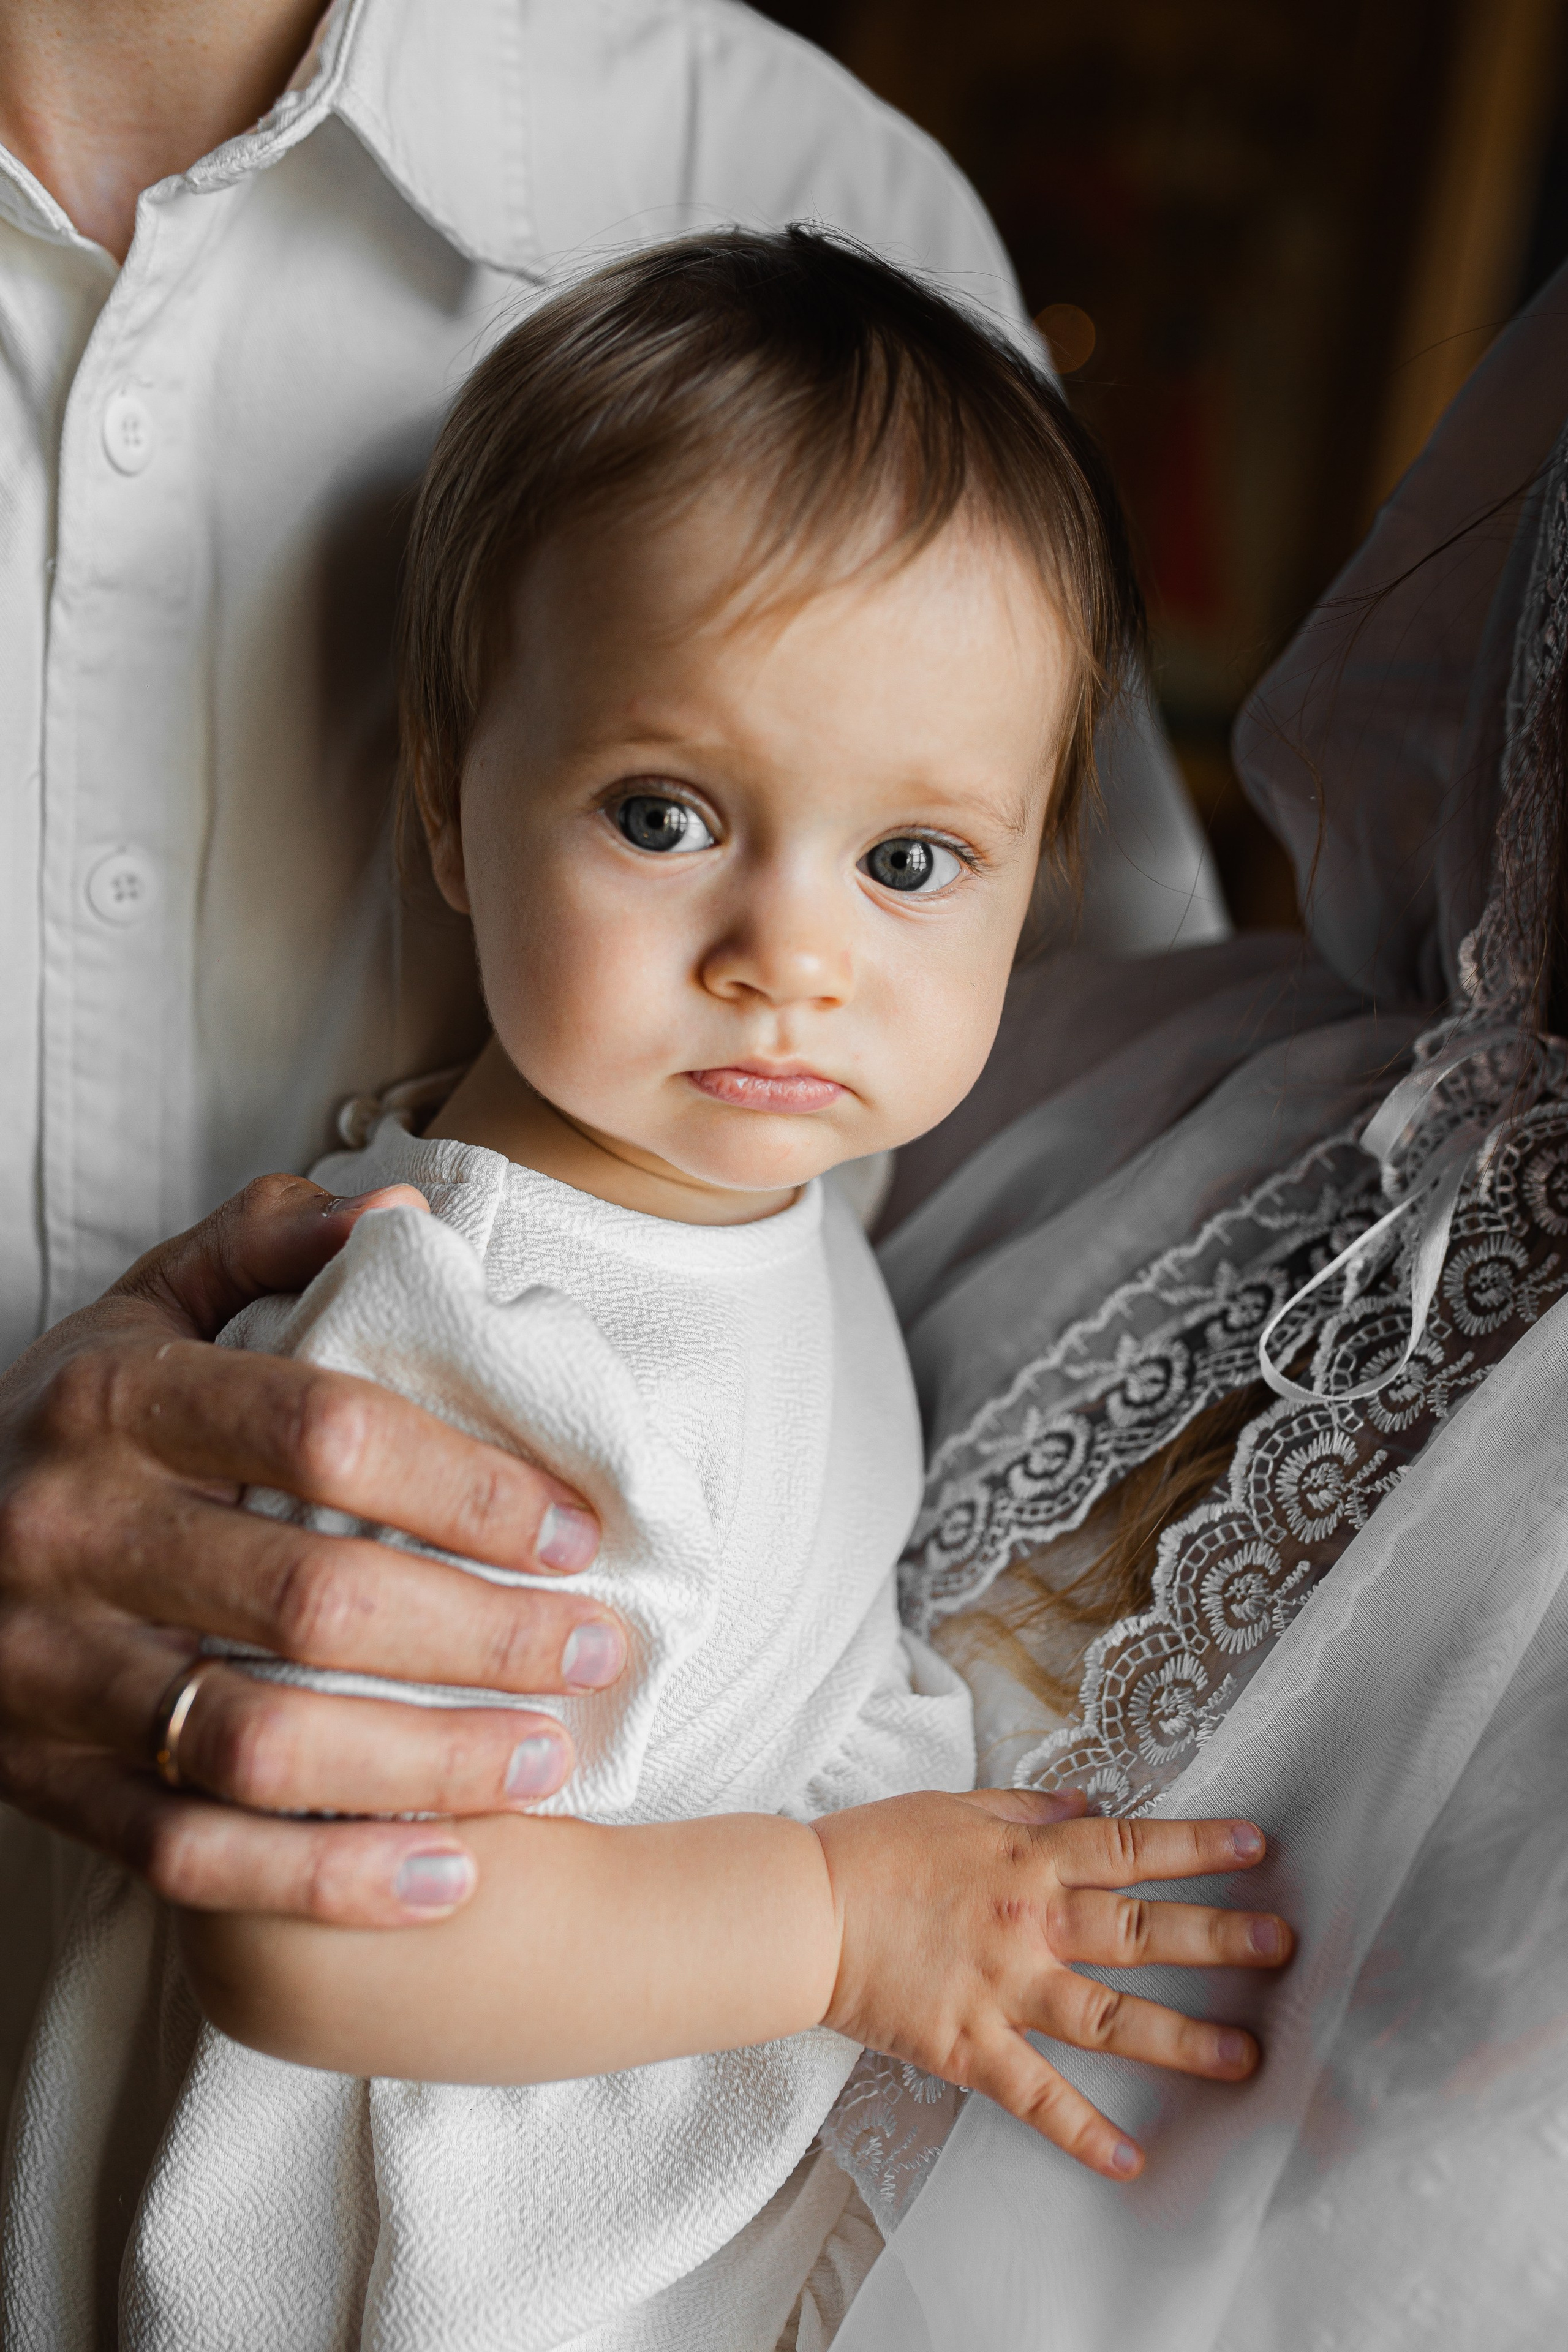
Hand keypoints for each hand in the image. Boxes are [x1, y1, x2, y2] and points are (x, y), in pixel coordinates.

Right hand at [0, 1174, 625, 1926]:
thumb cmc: (64, 1423)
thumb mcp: (137, 1307)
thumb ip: (258, 1248)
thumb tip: (396, 1210)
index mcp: (111, 1400)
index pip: (324, 1432)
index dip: (469, 1485)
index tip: (576, 1528)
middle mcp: (71, 1534)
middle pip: (310, 1600)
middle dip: (479, 1635)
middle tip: (595, 1650)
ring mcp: (48, 1671)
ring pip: (256, 1742)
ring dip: (421, 1764)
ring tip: (545, 1762)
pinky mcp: (42, 1780)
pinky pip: (189, 1854)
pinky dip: (325, 1882)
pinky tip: (447, 1875)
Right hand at [814, 1787, 1291, 2179]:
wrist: (800, 1911)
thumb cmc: (869, 1851)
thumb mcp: (952, 1805)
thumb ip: (1024, 1809)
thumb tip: (1084, 1806)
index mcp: (1027, 1857)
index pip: (1130, 1847)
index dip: (1195, 1847)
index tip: (1255, 1847)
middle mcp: (1030, 1921)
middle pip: (1141, 1931)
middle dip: (1218, 1938)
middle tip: (1282, 1947)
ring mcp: (1004, 1987)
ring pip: (1110, 2017)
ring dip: (1182, 2040)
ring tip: (1245, 2057)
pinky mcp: (970, 2045)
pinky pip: (1036, 2096)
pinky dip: (1083, 2131)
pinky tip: (1131, 2160)